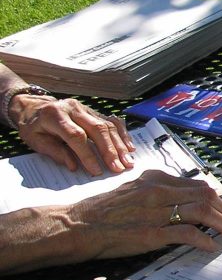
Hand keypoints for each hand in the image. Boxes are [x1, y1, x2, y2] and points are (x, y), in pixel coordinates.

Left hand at [9, 94, 135, 175]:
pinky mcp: (94, 111)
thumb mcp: (35, 141)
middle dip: (110, 150)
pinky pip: (112, 122)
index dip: (87, 154)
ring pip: (108, 125)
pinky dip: (123, 135)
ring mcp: (86, 108)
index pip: (76, 136)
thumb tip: (74, 166)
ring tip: (128, 162)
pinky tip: (130, 148)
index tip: (96, 171)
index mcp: (55, 115)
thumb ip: (55, 152)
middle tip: (118, 168)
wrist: (34, 107)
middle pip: (97, 129)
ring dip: (120, 145)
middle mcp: (74, 108)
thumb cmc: (33, 127)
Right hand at [65, 170, 221, 260]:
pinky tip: (211, 246)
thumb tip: (185, 204)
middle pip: (205, 196)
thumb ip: (158, 194)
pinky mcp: (151, 233)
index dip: (217, 199)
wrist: (77, 225)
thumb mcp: (133, 191)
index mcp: (155, 179)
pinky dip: (203, 239)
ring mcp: (155, 212)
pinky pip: (186, 234)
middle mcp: (158, 191)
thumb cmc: (103, 212)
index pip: (197, 185)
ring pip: (201, 212)